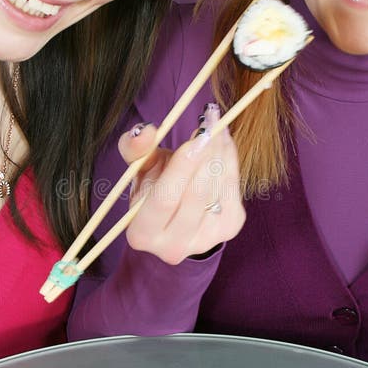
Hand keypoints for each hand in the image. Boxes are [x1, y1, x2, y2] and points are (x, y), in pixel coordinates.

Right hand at [118, 107, 244, 263]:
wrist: (177, 214)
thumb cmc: (152, 187)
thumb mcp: (137, 168)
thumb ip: (135, 148)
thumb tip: (145, 131)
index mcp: (142, 234)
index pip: (165, 200)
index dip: (182, 167)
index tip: (197, 137)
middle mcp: (173, 246)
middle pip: (196, 194)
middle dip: (206, 153)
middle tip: (210, 121)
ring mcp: (205, 239)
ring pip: (217, 188)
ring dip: (219, 151)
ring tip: (215, 125)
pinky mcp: (229, 228)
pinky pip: (232, 187)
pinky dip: (229, 159)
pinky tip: (221, 142)